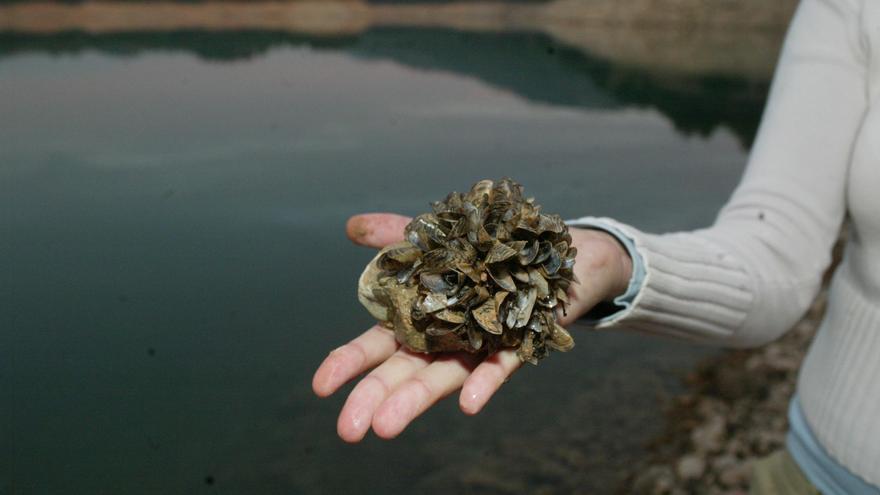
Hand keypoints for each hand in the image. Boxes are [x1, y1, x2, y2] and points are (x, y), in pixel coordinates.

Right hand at [311, 213, 631, 441]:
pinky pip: (498, 368)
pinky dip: (484, 383)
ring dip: (415, 401)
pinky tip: (469, 403)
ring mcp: (476, 346)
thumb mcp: (433, 241)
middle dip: (373, 399)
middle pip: (401, 374)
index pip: (374, 348)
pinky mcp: (516, 345)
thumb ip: (394, 237)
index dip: (347, 365)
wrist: (546, 253)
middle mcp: (442, 341)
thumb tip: (351, 226)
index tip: (320, 387)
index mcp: (416, 320)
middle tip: (348, 429)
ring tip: (386, 425)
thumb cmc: (482, 252)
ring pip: (442, 378)